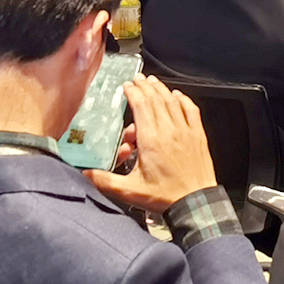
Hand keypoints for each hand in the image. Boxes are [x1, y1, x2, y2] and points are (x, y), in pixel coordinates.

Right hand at [85, 75, 218, 214]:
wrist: (196, 203)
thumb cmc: (167, 197)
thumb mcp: (130, 191)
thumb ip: (105, 181)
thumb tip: (85, 174)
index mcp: (151, 141)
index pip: (141, 106)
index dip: (133, 93)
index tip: (127, 87)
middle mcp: (168, 131)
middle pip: (156, 99)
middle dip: (145, 86)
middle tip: (138, 79)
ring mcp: (185, 131)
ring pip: (172, 102)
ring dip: (161, 89)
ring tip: (153, 82)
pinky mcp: (198, 136)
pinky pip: (191, 110)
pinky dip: (183, 100)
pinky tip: (178, 96)